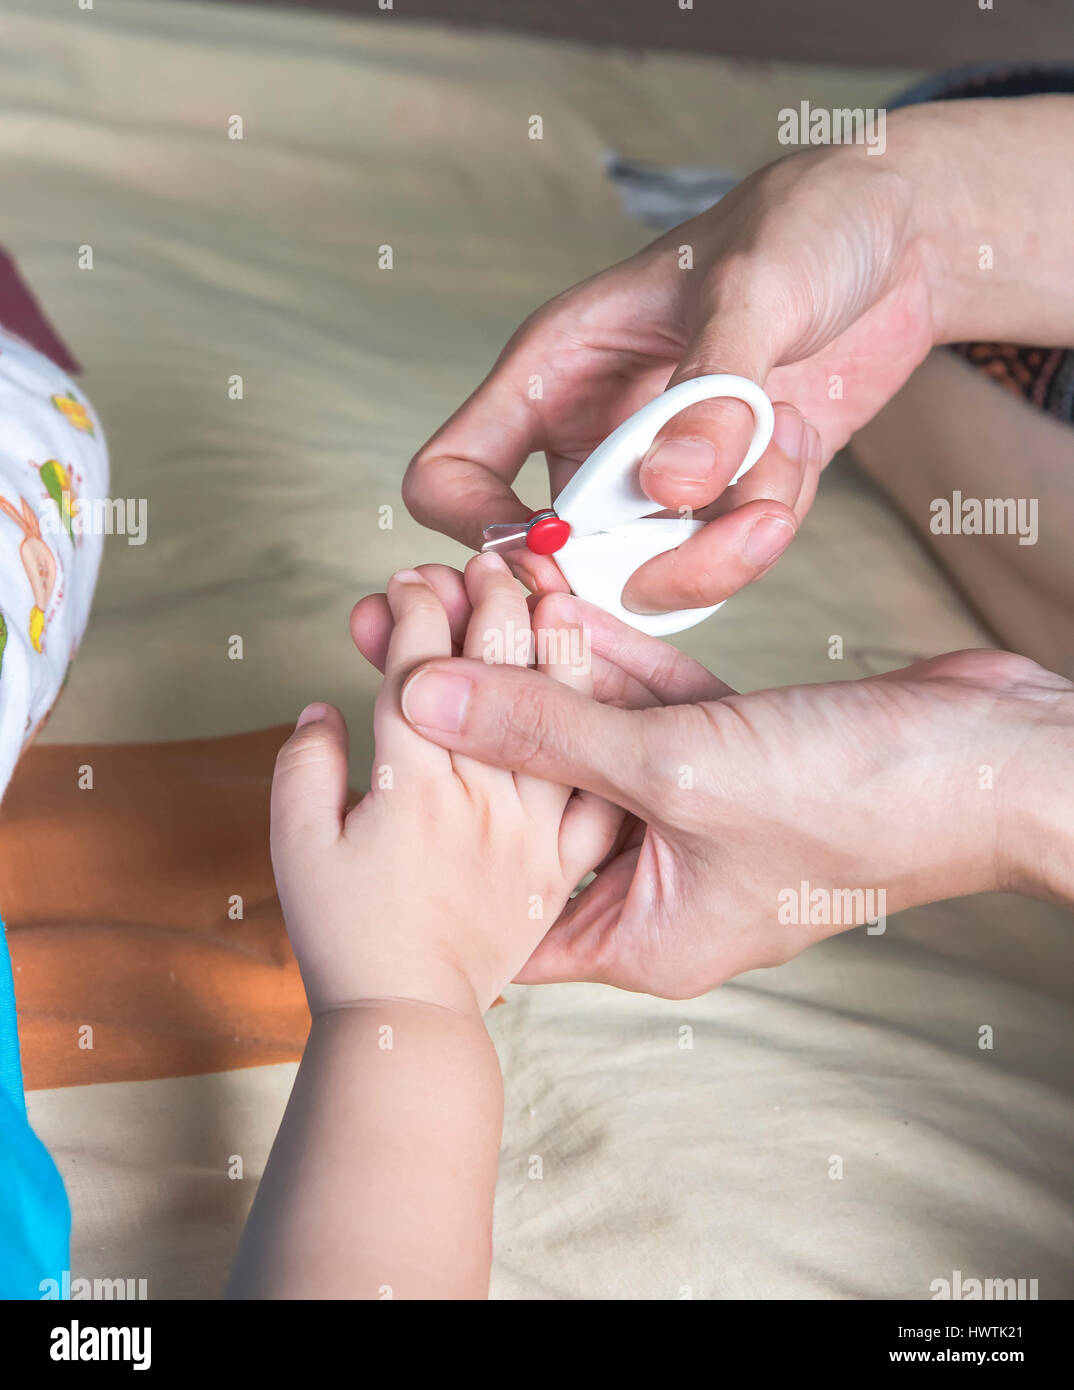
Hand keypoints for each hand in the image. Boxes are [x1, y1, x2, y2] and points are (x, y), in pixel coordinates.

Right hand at [270, 554, 621, 1016]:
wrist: (411, 1024)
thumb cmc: (344, 942)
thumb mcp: (298, 852)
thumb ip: (304, 772)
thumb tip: (324, 708)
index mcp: (413, 788)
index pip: (422, 673)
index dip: (415, 614)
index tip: (407, 579)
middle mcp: (481, 800)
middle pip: (494, 679)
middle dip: (486, 607)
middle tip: (482, 562)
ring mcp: (532, 832)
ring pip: (555, 718)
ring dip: (549, 646)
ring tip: (546, 590)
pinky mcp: (563, 866)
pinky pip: (593, 793)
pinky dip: (596, 738)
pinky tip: (597, 691)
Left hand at [391, 596, 1073, 997]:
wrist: (999, 758)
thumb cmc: (859, 806)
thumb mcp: (681, 773)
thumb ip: (548, 735)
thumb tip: (422, 702)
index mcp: (642, 931)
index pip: (503, 890)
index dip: (432, 811)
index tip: (368, 726)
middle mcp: (662, 878)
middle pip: (535, 791)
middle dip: (471, 706)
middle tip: (395, 622)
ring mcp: (699, 811)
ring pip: (591, 733)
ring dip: (532, 659)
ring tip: (452, 584)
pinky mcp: (734, 749)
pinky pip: (648, 701)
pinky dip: (605, 650)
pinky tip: (542, 591)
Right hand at [402, 132, 938, 614]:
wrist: (899, 234)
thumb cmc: (804, 226)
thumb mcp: (752, 290)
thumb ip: (709, 393)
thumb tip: (668, 488)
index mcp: (553, 371)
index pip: (452, 474)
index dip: (480, 527)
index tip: (557, 546)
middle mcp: (590, 434)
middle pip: (568, 561)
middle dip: (656, 564)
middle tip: (743, 524)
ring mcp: (654, 474)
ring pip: (656, 573)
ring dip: (735, 536)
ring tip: (790, 447)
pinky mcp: (720, 498)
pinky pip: (727, 554)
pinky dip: (776, 513)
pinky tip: (802, 438)